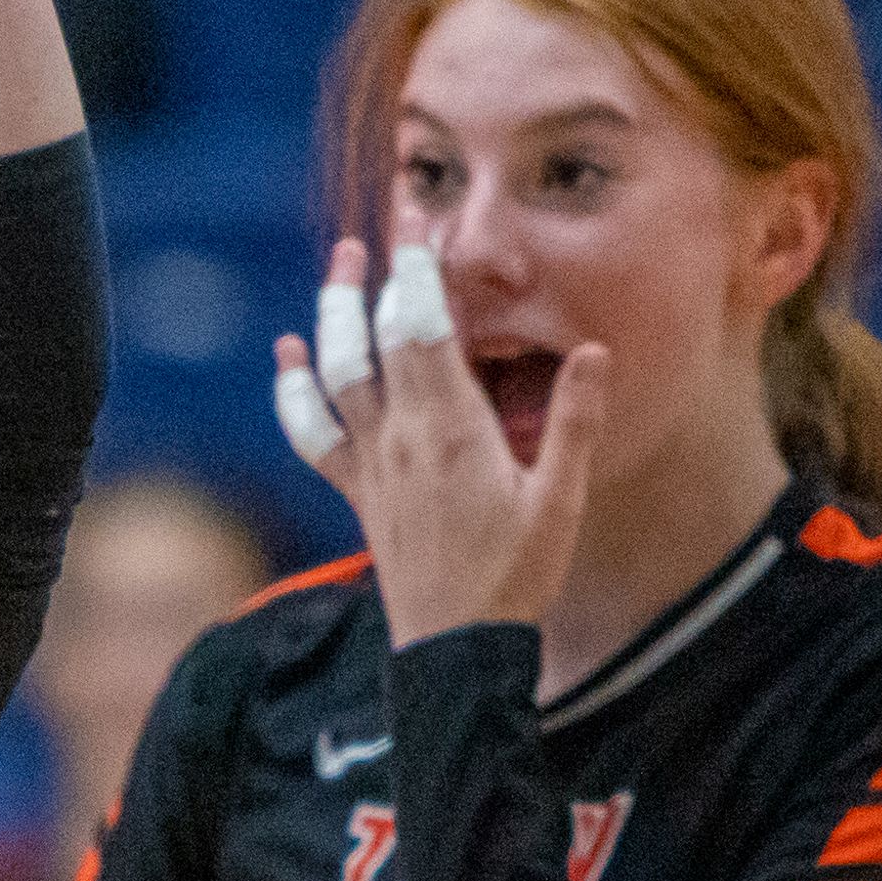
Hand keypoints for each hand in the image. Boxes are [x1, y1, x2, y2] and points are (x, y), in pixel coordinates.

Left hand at [275, 239, 608, 648]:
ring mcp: (372, 465)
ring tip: (337, 268)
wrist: (453, 651)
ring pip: (336, 375)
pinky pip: (312, 433)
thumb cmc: (515, 578)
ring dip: (330, 318)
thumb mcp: (561, 502)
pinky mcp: (357, 492)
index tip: (422, 229)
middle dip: (370, 281)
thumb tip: (593, 351)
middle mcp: (401, 439)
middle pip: (370, 341)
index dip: (419, 275)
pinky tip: (288, 357)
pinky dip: (294, 391)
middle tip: (375, 233)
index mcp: (451, 431)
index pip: (424, 331)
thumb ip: (576, 423)